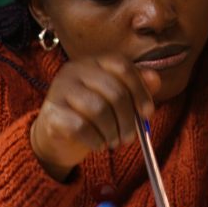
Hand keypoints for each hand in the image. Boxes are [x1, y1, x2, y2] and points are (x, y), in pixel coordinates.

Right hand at [30, 54, 158, 179]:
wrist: (57, 136)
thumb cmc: (92, 115)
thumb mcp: (116, 99)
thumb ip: (136, 88)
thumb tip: (155, 79)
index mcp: (94, 62)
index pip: (123, 66)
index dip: (140, 90)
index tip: (148, 113)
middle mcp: (75, 70)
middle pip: (114, 92)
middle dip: (128, 119)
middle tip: (130, 137)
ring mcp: (60, 90)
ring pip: (99, 110)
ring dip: (113, 132)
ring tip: (114, 141)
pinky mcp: (52, 113)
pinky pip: (81, 127)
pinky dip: (96, 140)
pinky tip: (99, 145)